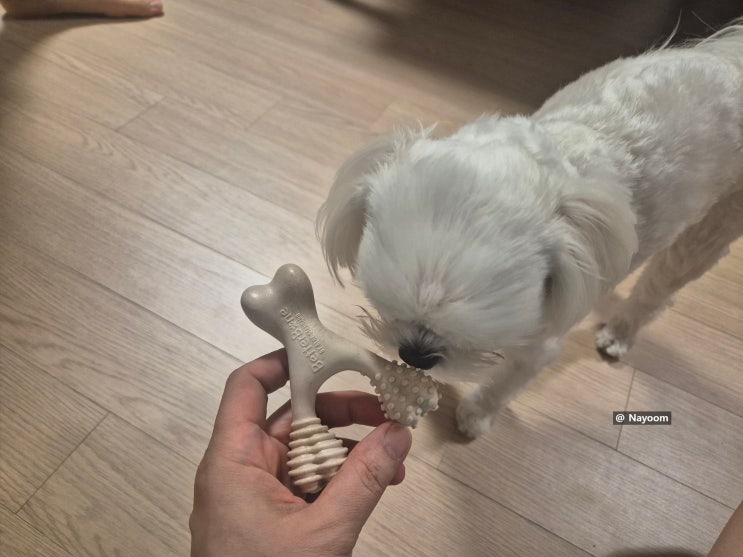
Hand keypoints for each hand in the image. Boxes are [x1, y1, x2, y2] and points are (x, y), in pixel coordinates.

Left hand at [190, 350, 412, 556]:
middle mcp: (240, 470)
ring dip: (346, 449)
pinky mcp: (269, 518)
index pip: (247, 387)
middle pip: (288, 418)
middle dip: (338, 412)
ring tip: (391, 456)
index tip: (326, 352)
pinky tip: (374, 483)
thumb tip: (400, 433)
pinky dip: (337, 478)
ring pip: (302, 452)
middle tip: (384, 414)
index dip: (282, 361)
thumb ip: (365, 480)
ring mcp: (255, 496)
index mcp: (233, 461)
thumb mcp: (324, 531)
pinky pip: (305, 482)